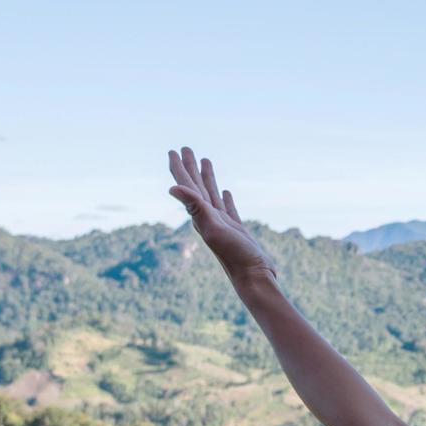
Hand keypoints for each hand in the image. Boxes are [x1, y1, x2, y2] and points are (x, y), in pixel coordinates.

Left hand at [167, 146, 270, 276]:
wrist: (253, 277)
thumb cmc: (234, 255)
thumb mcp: (214, 228)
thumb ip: (195, 207)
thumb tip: (172, 188)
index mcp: (201, 215)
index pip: (187, 186)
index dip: (179, 168)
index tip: (173, 151)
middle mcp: (208, 218)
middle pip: (196, 187)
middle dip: (190, 167)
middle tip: (185, 148)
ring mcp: (223, 224)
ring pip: (212, 195)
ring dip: (207, 178)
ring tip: (206, 161)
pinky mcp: (237, 231)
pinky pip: (228, 209)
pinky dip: (226, 198)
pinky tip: (227, 192)